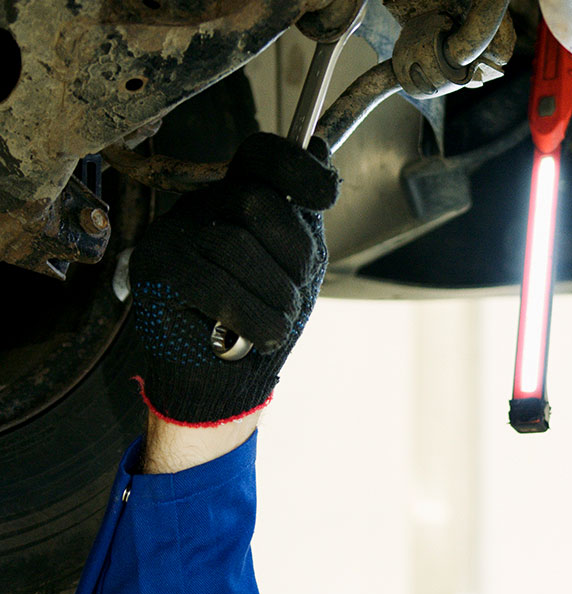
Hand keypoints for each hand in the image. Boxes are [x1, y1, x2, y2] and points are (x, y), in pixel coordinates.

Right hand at [129, 133, 339, 425]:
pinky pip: (212, 284)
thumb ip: (304, 212)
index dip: (299, 169)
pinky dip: (250, 316)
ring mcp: (172, 234)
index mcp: (238, 197)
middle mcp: (201, 206)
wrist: (221, 378)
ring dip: (274, 296)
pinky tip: (257, 336)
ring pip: (237, 245)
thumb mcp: (296, 262)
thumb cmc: (259, 316)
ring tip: (275, 322)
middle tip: (293, 297)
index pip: (263, 155)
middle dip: (294, 257)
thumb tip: (317, 145)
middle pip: (258, 202)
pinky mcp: (154, 269)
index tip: (324, 198)